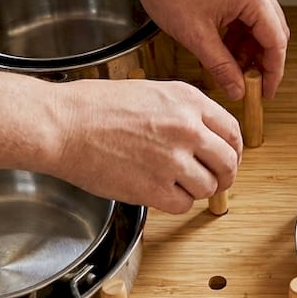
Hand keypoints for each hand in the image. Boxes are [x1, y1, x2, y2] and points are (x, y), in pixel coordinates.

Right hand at [49, 79, 242, 213]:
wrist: (63, 125)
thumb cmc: (94, 107)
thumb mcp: (150, 92)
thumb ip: (182, 111)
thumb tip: (203, 133)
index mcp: (187, 100)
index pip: (231, 130)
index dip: (233, 150)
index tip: (228, 158)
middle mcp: (186, 128)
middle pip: (228, 162)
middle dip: (224, 175)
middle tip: (214, 181)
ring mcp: (172, 159)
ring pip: (208, 187)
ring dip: (196, 190)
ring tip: (176, 184)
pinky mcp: (154, 188)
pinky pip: (182, 204)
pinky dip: (174, 203)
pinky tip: (159, 192)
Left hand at [127, 0, 289, 100]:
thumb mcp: (197, 37)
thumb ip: (222, 67)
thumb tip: (237, 88)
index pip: (276, 40)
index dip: (272, 71)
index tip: (266, 91)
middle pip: (272, 31)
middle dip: (260, 60)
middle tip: (249, 83)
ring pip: (259, 23)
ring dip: (248, 47)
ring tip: (231, 68)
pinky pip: (247, 12)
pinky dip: (239, 33)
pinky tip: (224, 48)